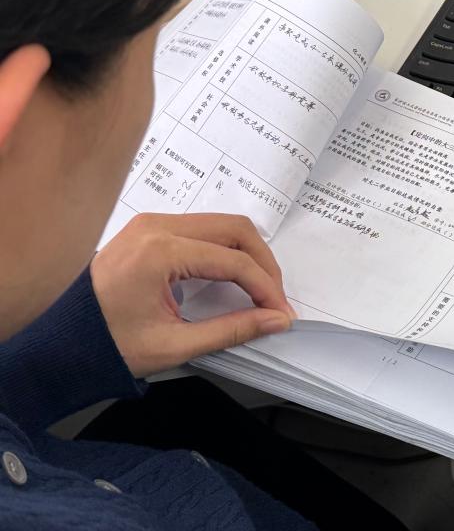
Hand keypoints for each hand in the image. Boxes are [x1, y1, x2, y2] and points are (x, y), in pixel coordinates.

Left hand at [91, 213, 295, 377]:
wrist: (58, 338)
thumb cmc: (105, 343)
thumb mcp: (173, 344)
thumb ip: (231, 329)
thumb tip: (274, 320)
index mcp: (160, 251)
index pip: (234, 261)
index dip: (266, 289)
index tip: (280, 314)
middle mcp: (157, 226)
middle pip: (236, 230)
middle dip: (264, 265)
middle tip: (275, 299)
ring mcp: (153, 223)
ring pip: (223, 225)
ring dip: (248, 255)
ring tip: (259, 290)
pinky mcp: (151, 229)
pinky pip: (204, 229)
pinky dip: (227, 250)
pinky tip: (234, 276)